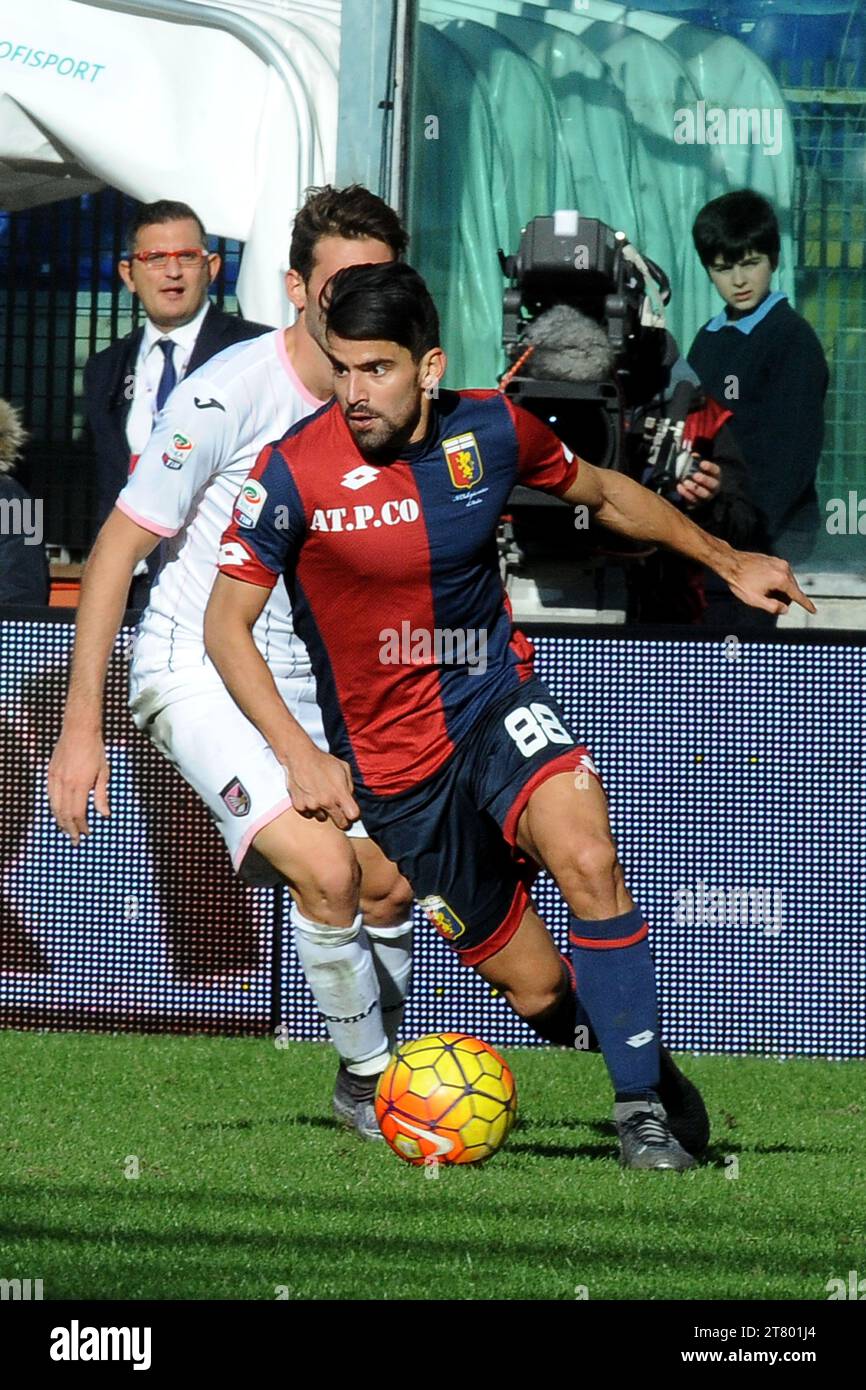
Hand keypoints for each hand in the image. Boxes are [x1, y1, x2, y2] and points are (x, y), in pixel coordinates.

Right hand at [47, 727, 109, 845]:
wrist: (79, 730)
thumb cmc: (95, 750)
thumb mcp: (104, 772)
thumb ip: (102, 795)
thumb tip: (105, 814)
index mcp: (80, 784)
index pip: (77, 813)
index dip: (81, 826)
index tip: (86, 833)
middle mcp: (65, 783)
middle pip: (64, 813)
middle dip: (69, 828)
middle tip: (75, 840)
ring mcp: (55, 778)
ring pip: (54, 806)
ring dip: (60, 820)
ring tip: (66, 830)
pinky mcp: (50, 773)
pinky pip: (50, 795)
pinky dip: (54, 807)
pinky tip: (59, 813)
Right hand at [280, 743, 359, 830]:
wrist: (300, 757)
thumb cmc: (323, 761)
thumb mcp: (344, 768)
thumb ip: (349, 786)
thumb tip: (350, 799)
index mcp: (340, 793)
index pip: (353, 815)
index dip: (354, 815)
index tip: (350, 813)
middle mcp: (326, 802)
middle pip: (340, 823)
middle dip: (342, 819)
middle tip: (339, 814)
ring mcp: (312, 805)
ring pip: (322, 818)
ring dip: (323, 812)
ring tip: (320, 798)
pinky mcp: (299, 806)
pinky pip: (308, 814)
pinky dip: (310, 808)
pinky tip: (310, 797)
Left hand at [677, 456, 720, 507]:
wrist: (699, 491)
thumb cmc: (700, 476)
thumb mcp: (700, 467)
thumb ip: (697, 461)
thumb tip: (692, 454)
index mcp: (716, 476)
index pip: (716, 471)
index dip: (710, 467)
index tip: (702, 463)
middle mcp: (714, 487)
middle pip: (712, 484)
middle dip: (704, 480)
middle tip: (695, 475)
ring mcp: (707, 497)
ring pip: (703, 494)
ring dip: (694, 488)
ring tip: (685, 482)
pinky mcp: (698, 503)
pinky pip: (693, 500)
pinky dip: (686, 494)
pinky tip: (679, 487)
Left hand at [726, 551, 816, 615]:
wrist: (731, 562)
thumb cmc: (741, 581)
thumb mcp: (755, 600)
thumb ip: (773, 607)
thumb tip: (785, 609)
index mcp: (781, 579)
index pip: (798, 595)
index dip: (806, 605)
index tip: (813, 610)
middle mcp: (784, 568)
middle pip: (792, 588)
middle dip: (785, 597)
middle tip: (767, 599)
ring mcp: (779, 562)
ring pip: (787, 581)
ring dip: (780, 589)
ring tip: (761, 589)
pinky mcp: (774, 559)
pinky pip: (781, 574)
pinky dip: (776, 581)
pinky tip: (762, 582)